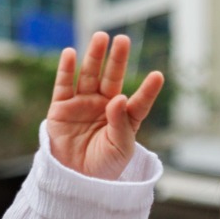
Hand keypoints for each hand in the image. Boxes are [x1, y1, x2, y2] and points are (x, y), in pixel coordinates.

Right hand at [46, 32, 164, 179]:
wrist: (76, 180)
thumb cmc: (104, 166)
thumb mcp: (120, 148)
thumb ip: (120, 123)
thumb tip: (117, 97)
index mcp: (124, 118)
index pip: (139, 101)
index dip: (148, 90)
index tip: (158, 76)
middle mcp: (104, 106)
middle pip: (112, 78)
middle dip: (117, 60)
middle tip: (123, 40)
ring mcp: (82, 104)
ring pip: (89, 75)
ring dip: (94, 56)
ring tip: (101, 38)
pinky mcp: (61, 108)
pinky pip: (63, 85)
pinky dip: (66, 69)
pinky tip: (70, 53)